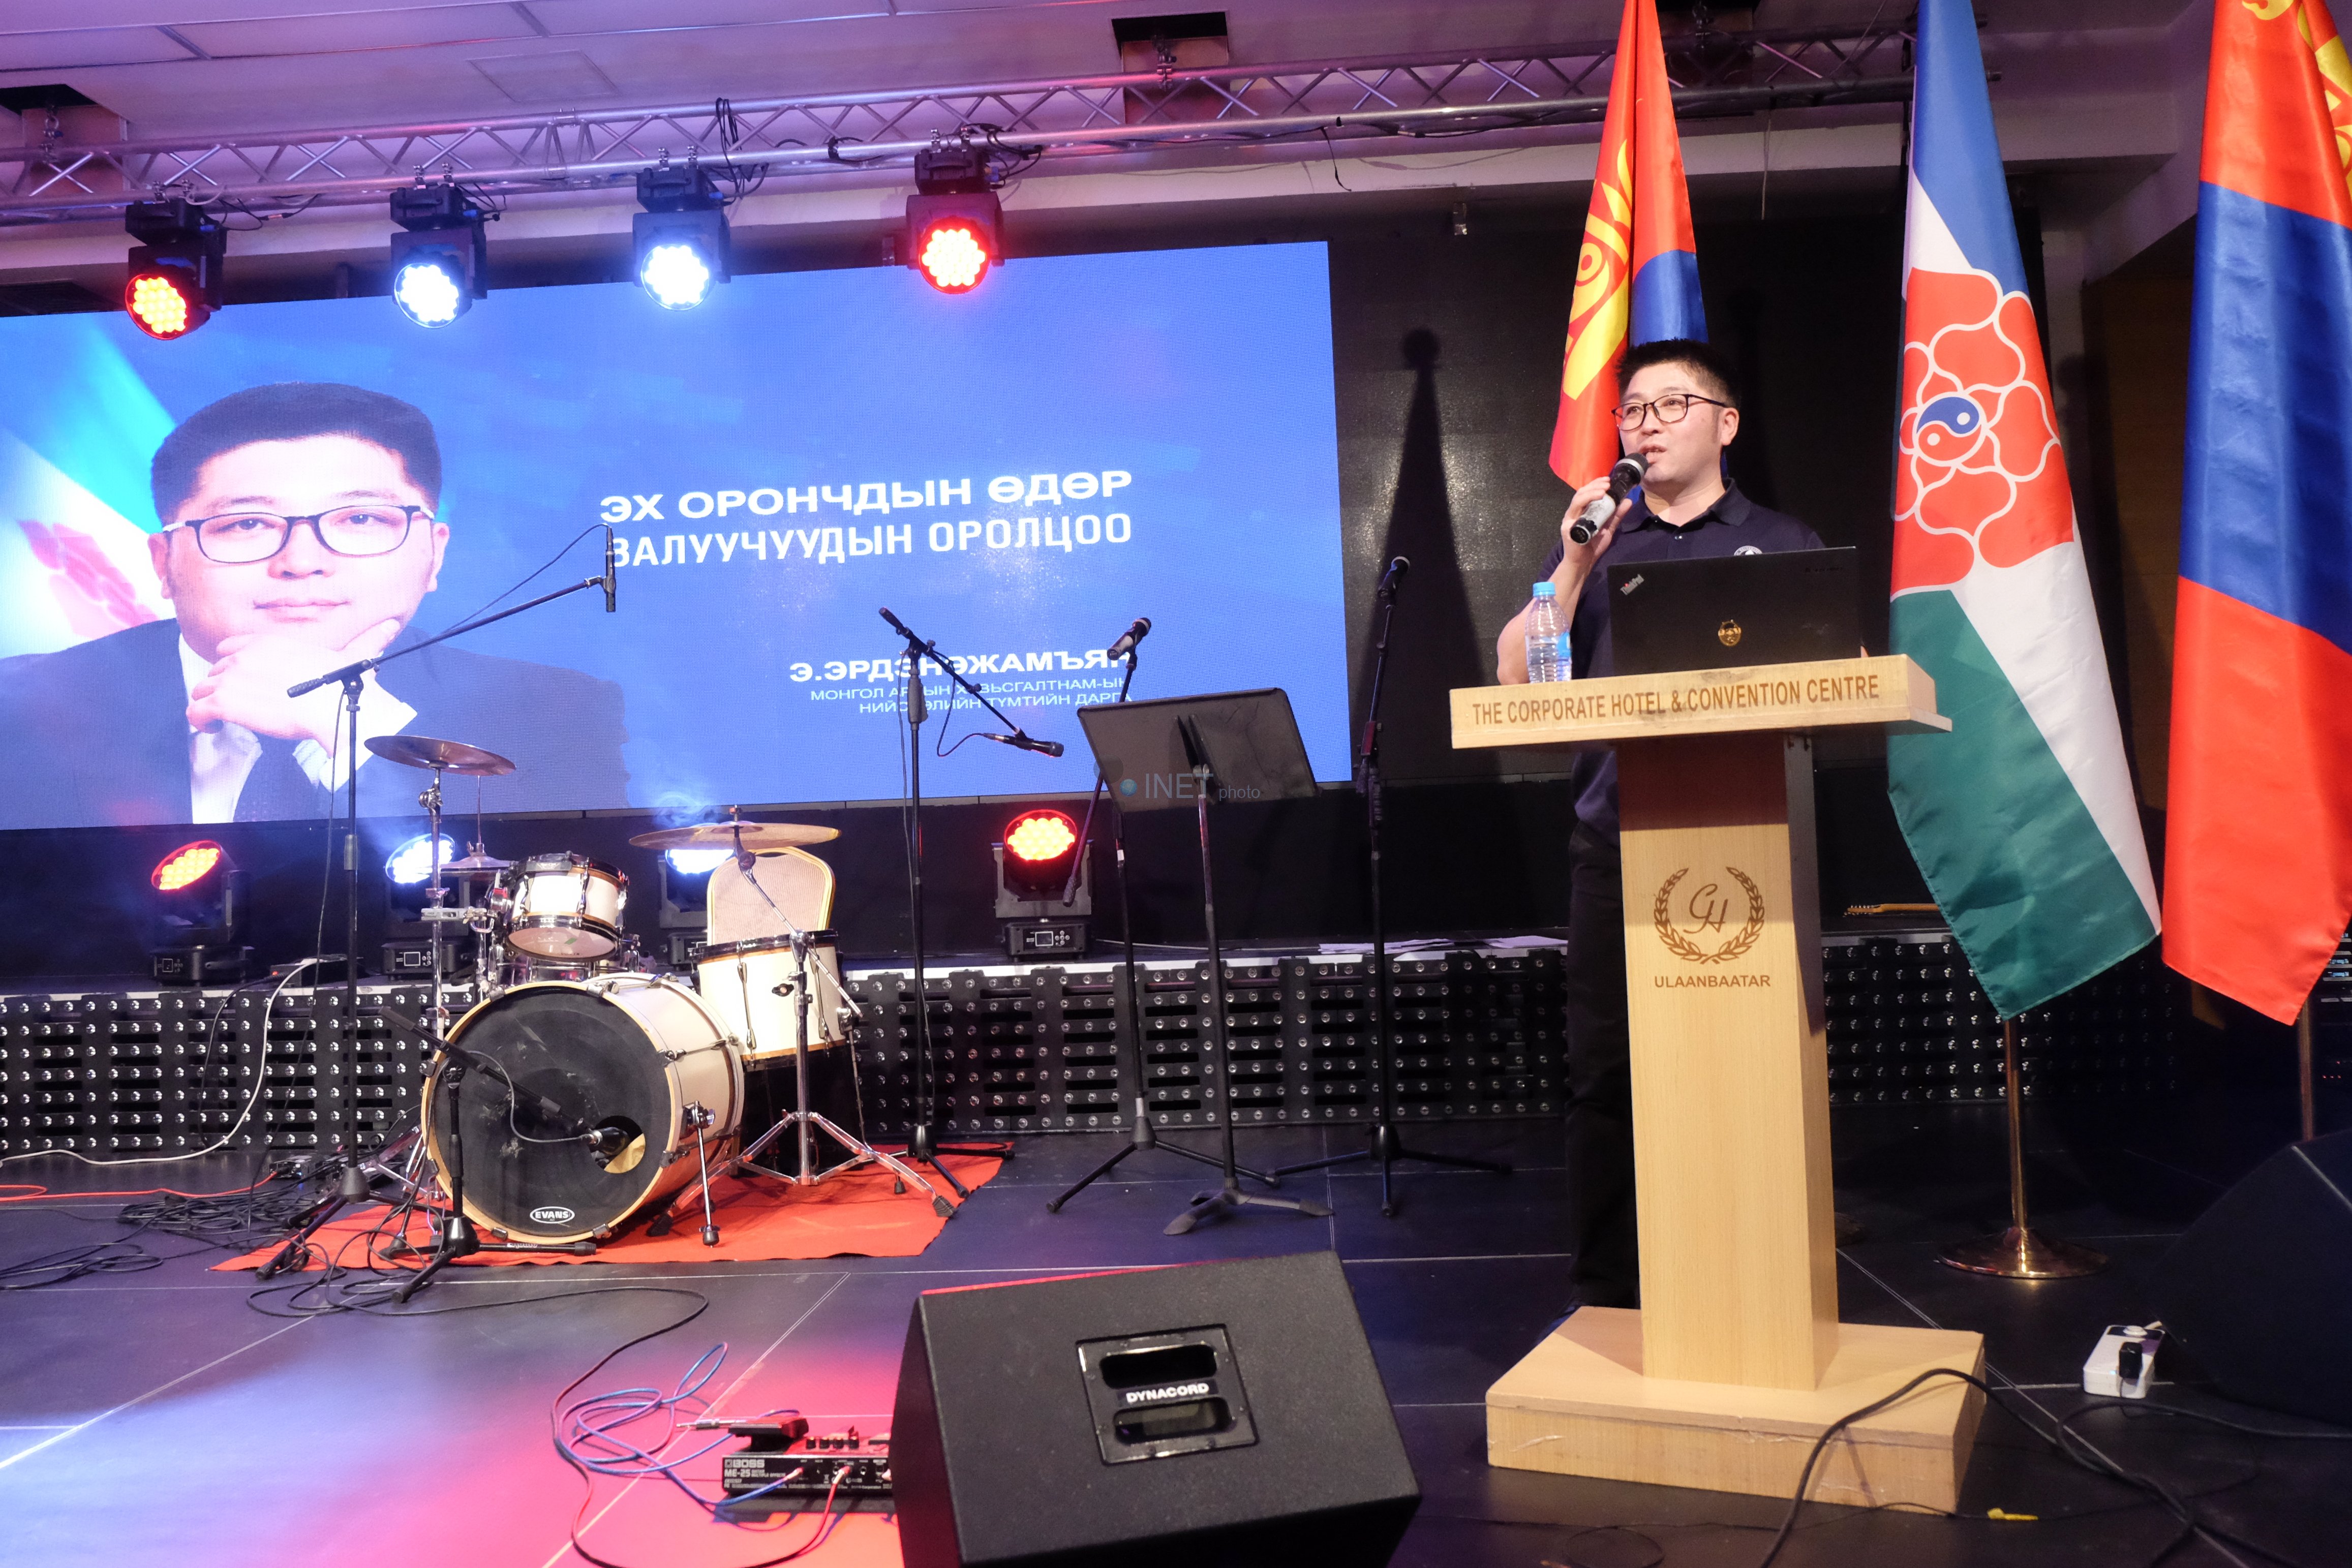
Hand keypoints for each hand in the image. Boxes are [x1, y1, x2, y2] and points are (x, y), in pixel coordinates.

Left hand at [187, 618, 403, 745]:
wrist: (336, 707)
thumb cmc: (343, 686)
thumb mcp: (350, 657)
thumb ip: (366, 641)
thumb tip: (392, 626)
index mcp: (268, 643)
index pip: (230, 647)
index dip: (229, 663)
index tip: (237, 679)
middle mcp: (244, 656)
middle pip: (215, 671)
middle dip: (221, 688)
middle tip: (234, 706)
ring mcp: (231, 678)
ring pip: (202, 690)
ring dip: (208, 704)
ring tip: (220, 720)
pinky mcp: (225, 702)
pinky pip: (197, 711)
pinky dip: (200, 721)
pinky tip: (212, 728)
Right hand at [1557, 475, 1632, 576]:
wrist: (1582, 564)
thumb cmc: (1592, 546)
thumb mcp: (1608, 528)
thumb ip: (1616, 516)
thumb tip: (1628, 501)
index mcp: (1581, 511)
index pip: (1586, 493)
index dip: (1596, 484)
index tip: (1608, 480)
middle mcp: (1573, 513)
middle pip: (1581, 493)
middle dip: (1594, 486)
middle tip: (1608, 483)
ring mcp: (1569, 520)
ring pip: (1577, 500)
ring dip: (1590, 493)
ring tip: (1603, 490)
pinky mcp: (1568, 528)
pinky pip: (1575, 513)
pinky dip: (1585, 505)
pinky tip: (1594, 504)